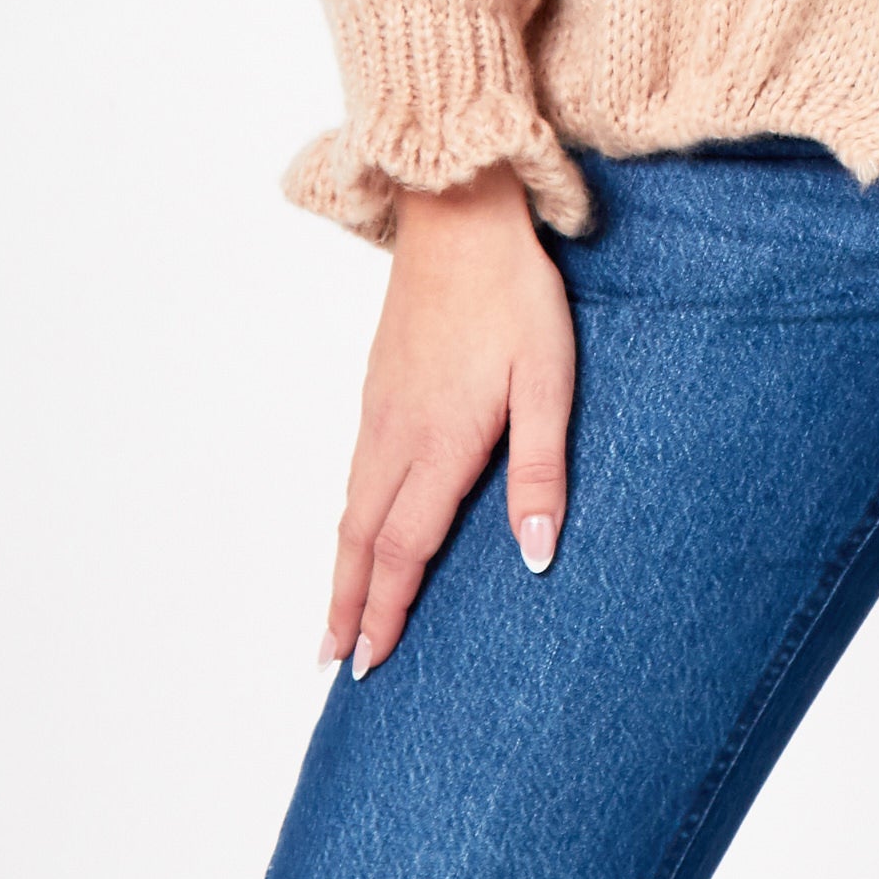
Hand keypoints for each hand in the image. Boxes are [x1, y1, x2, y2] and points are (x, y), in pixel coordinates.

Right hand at [321, 161, 574, 677]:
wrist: (458, 217)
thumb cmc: (513, 296)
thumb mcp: (547, 380)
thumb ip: (540, 470)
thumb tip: (536, 555)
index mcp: (439, 443)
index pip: (405, 548)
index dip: (388, 609)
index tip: (370, 662)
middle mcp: (396, 435)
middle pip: (361, 539)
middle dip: (347, 604)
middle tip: (332, 661)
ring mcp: (380, 408)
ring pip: (351, 507)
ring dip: (341, 566)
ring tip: (336, 614)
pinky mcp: (378, 383)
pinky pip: (354, 471)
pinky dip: (348, 519)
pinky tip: (357, 527)